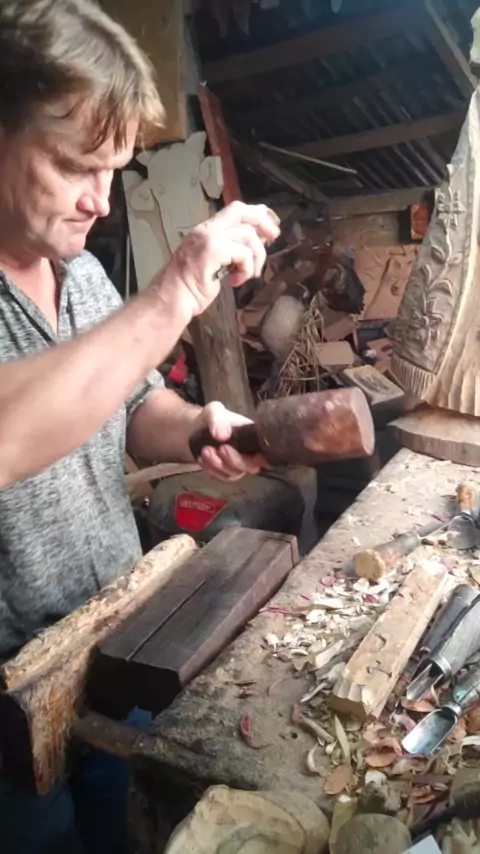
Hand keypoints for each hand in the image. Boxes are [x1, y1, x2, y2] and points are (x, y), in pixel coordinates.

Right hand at [157, 202, 279, 319]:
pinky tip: (237, 282)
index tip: (270, 226)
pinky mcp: (213, 250)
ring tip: (249, 275)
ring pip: (248, 235)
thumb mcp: (215, 263)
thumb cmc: (190, 287)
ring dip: (256, 257)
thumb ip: (232, 250)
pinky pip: (243, 253)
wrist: (172, 299)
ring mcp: (209, 238)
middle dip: (263, 223)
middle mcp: (207, 229)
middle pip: (243, 212)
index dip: (257, 214)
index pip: (236, 210)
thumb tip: (258, 242)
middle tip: (274, 238)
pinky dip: (246, 269)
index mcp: (206, 230)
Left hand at [190, 401, 265, 481]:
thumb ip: (218, 420)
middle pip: (252, 466)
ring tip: (205, 450)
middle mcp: (251, 453)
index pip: (268, 451)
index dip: (265, 457)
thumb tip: (223, 436)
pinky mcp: (226, 472)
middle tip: (221, 448)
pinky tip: (201, 458)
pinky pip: (222, 476)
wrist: (196, 429)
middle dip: (236, 460)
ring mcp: (239, 465)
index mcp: (255, 436)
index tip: (253, 455)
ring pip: (235, 473)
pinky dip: (211, 469)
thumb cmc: (212, 417)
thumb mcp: (213, 411)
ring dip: (219, 464)